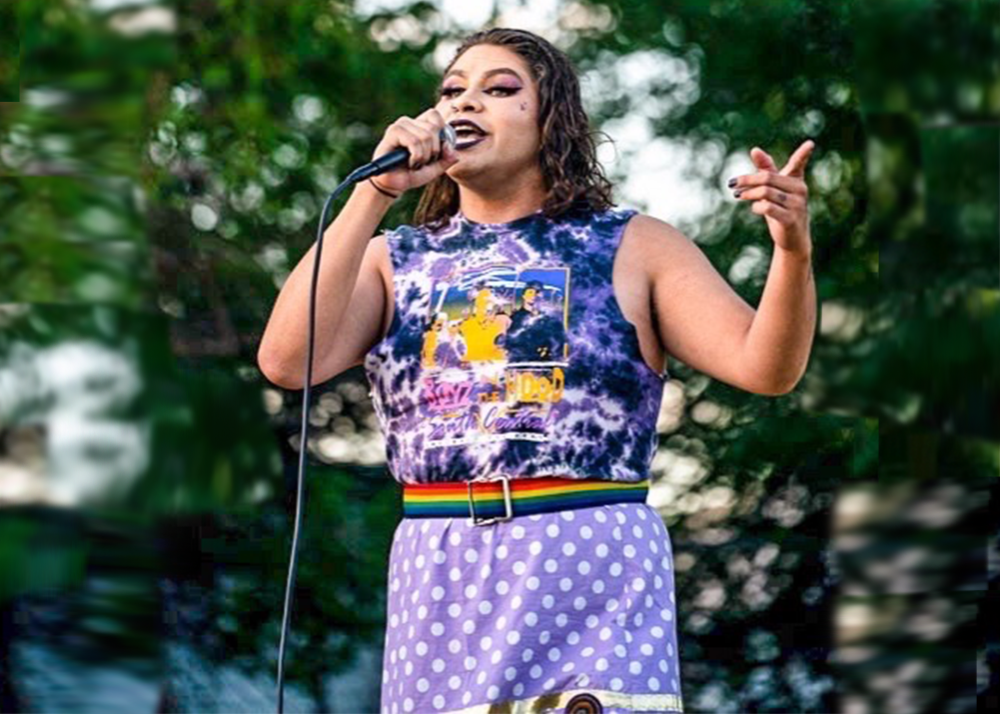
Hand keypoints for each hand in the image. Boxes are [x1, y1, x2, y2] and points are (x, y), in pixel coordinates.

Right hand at [369, 108, 459, 196]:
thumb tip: (453, 150)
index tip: (436, 152)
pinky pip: (414, 141)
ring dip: (424, 157)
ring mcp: (401, 126)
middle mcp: (410, 122)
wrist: (393, 185)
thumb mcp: (434, 168)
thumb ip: (446, 159)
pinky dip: (416, 157)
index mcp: (420, 126)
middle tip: (423, 162)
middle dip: (433, 151)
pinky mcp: (392, 132)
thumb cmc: (411, 174)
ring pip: (425, 136)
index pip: (435, 116)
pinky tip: (410, 163)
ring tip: (415, 164)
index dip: (441, 132)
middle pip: (434, 129)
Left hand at [730, 140, 814, 257]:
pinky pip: (768, 208)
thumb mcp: (773, 189)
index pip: (798, 164)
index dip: (804, 154)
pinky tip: (755, 208)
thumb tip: (755, 149)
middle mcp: (799, 190)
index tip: (810, 143)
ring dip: (748, 194)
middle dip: (747, 180)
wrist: (791, 238)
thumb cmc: (780, 209)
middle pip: (768, 178)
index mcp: (796, 180)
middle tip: (732, 184)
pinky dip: (757, 207)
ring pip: (765, 192)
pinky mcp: (790, 219)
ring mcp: (797, 205)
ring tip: (738, 196)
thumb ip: (766, 170)